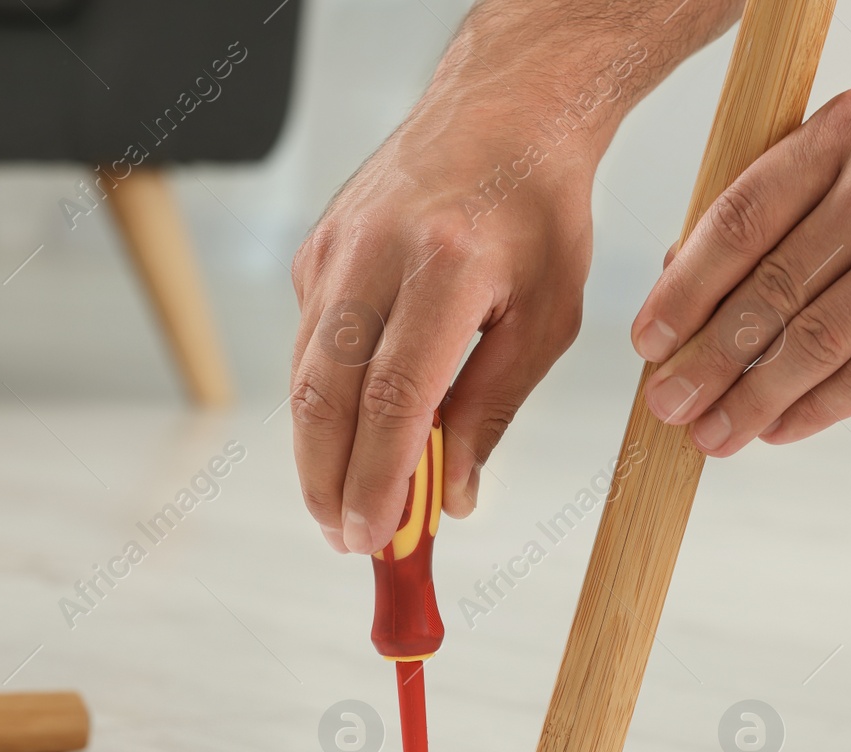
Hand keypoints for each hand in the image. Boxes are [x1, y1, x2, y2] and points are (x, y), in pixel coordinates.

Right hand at [290, 107, 592, 553]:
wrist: (502, 111)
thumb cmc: (538, 214)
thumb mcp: (546, 319)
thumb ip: (494, 411)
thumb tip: (456, 500)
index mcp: (445, 267)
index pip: (395, 398)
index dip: (377, 478)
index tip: (374, 539)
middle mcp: (374, 253)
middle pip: (327, 395)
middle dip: (330, 483)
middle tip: (351, 541)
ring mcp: (333, 249)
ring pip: (305, 376)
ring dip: (320, 452)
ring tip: (348, 508)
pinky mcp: (315, 252)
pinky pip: (310, 345)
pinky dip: (326, 401)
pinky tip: (353, 434)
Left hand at [629, 87, 850, 454]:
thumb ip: (801, 201)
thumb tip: (694, 277)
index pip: (741, 218)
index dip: (683, 288)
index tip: (646, 340)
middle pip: (767, 287)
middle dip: (704, 358)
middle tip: (664, 404)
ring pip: (812, 340)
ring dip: (750, 399)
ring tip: (711, 434)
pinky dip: (815, 410)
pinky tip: (779, 430)